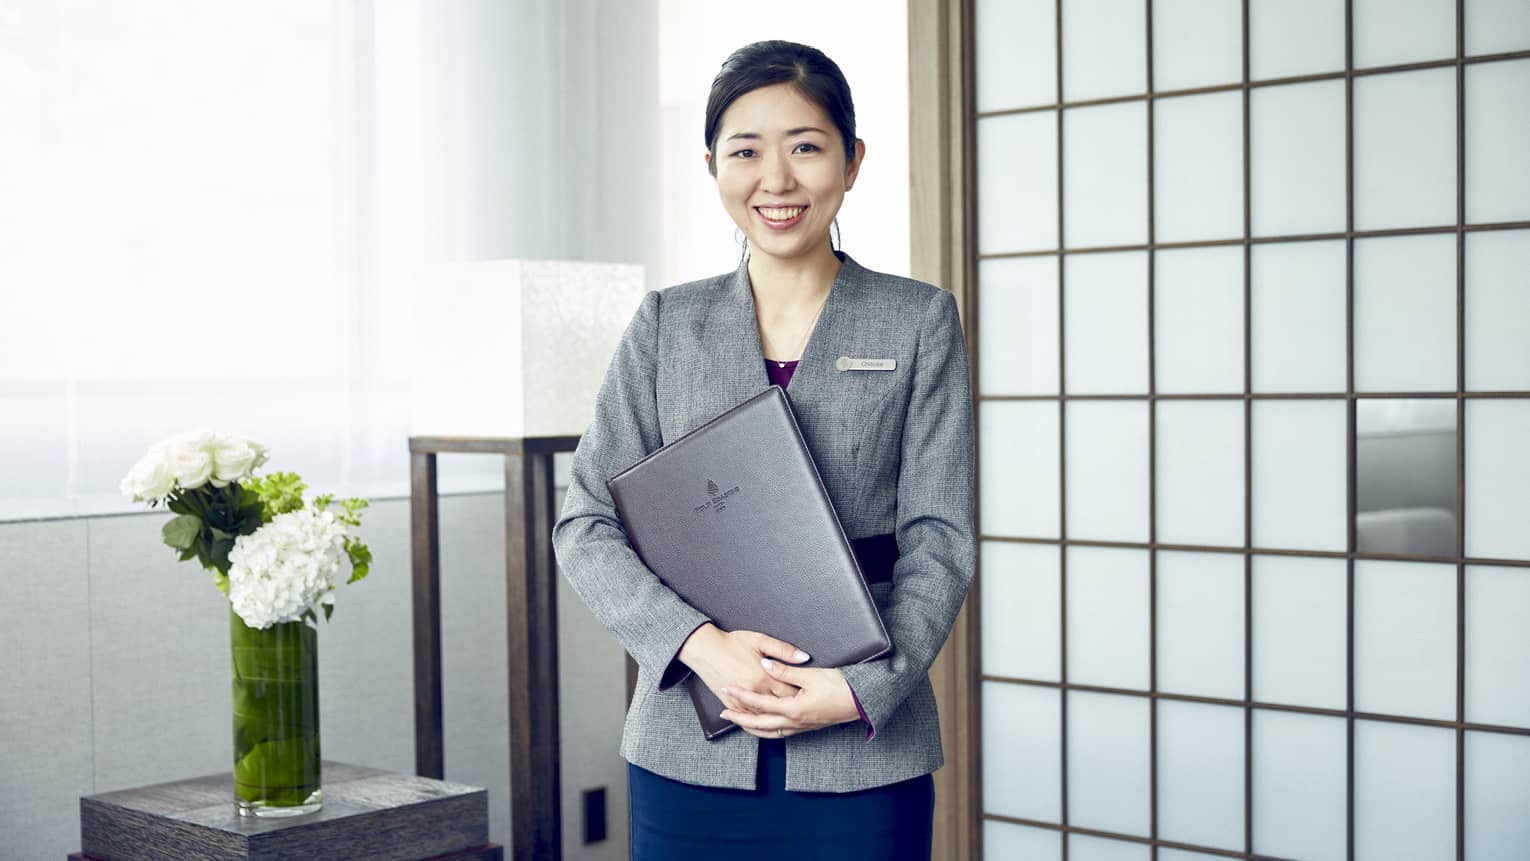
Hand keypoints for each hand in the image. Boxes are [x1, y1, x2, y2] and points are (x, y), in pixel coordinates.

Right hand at [679, 623, 808, 713]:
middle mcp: (754, 692)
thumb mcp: (760, 640)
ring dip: (777, 717)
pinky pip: (747, 718)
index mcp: (764, 676)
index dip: (802, 694)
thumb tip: (804, 657)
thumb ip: (784, 650)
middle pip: (780, 706)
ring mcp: (741, 700)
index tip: (812, 694)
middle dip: (793, 707)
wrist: (705, 648)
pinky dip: (758, 723)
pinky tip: (767, 723)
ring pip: (764, 716)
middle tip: (806, 706)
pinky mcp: (730, 704)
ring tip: (791, 717)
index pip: (790, 692)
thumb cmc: (732, 642)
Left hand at [718, 658, 860, 738]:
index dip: (741, 696)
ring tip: (738, 721)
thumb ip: (786, 671)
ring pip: (768, 732)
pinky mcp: (806, 727)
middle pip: (759, 724)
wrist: (862, 702)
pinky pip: (779, 733)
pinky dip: (766, 730)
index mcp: (793, 709)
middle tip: (724, 713)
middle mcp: (794, 722)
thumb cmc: (840, 687)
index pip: (760, 703)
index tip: (727, 688)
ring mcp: (801, 727)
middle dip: (739, 719)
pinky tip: (763, 725)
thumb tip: (765, 664)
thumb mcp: (812, 675)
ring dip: (751, 727)